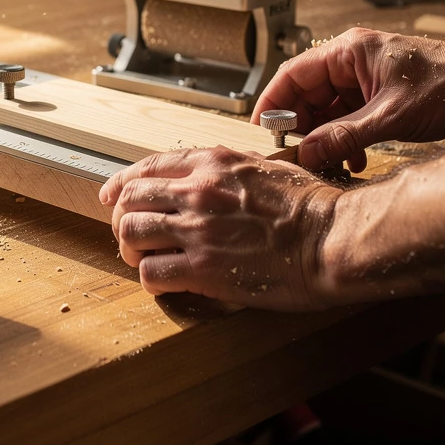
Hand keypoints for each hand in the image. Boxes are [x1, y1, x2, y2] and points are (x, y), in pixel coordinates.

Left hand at [99, 147, 342, 310]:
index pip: (147, 167)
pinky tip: (164, 282)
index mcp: (212, 163)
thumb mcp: (265, 167)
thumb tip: (207, 178)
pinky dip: (151, 279)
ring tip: (144, 259)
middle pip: (130, 200)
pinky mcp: (204, 269)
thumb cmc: (312, 205)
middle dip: (123, 219)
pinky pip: (152, 274)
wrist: (333, 238)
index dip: (121, 183)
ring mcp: (197, 229)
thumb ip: (228, 170)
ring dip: (131, 249)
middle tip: (131, 235)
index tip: (112, 195)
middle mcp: (197, 191)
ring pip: (130, 234)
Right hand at [252, 27, 444, 172]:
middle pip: (307, 94)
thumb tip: (309, 153)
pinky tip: (354, 158)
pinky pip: (346, 117)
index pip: (293, 74)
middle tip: (299, 152)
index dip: (273, 101)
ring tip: (331, 160)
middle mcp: (351, 62)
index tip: (262, 127)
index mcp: (348, 52)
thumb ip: (345, 136)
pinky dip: (345, 138)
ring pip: (326, 109)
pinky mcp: (376, 96)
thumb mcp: (391, 116)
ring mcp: (363, 80)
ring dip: (326, 136)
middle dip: (302, 125)